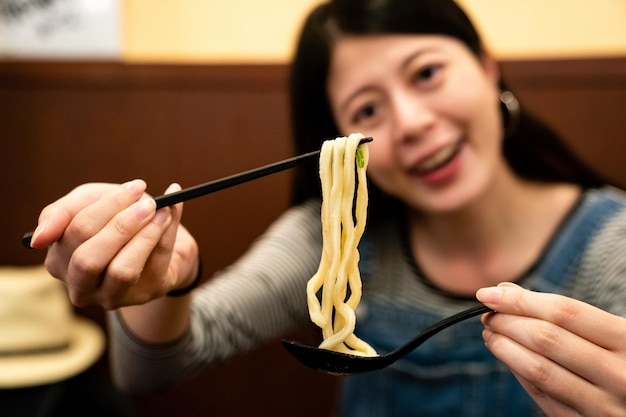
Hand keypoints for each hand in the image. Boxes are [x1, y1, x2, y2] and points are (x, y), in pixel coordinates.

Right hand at [31, 180, 198, 308]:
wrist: (155, 239)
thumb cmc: (113, 220)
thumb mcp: (89, 203)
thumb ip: (64, 210)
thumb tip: (40, 237)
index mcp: (59, 260)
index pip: (72, 233)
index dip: (106, 207)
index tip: (134, 187)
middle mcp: (79, 286)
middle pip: (89, 259)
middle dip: (122, 225)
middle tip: (148, 201)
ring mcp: (111, 296)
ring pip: (121, 271)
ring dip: (145, 235)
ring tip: (162, 211)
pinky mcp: (143, 295)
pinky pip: (154, 267)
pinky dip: (165, 237)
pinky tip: (171, 217)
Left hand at [476, 283, 625, 415]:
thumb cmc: (625, 360)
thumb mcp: (612, 332)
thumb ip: (563, 312)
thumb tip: (506, 291)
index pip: (563, 312)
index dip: (520, 300)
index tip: (488, 294)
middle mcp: (620, 375)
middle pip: (546, 339)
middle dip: (507, 322)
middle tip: (488, 314)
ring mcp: (603, 406)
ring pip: (538, 370)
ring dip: (504, 347)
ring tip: (491, 333)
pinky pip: (541, 395)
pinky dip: (517, 371)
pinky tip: (507, 356)